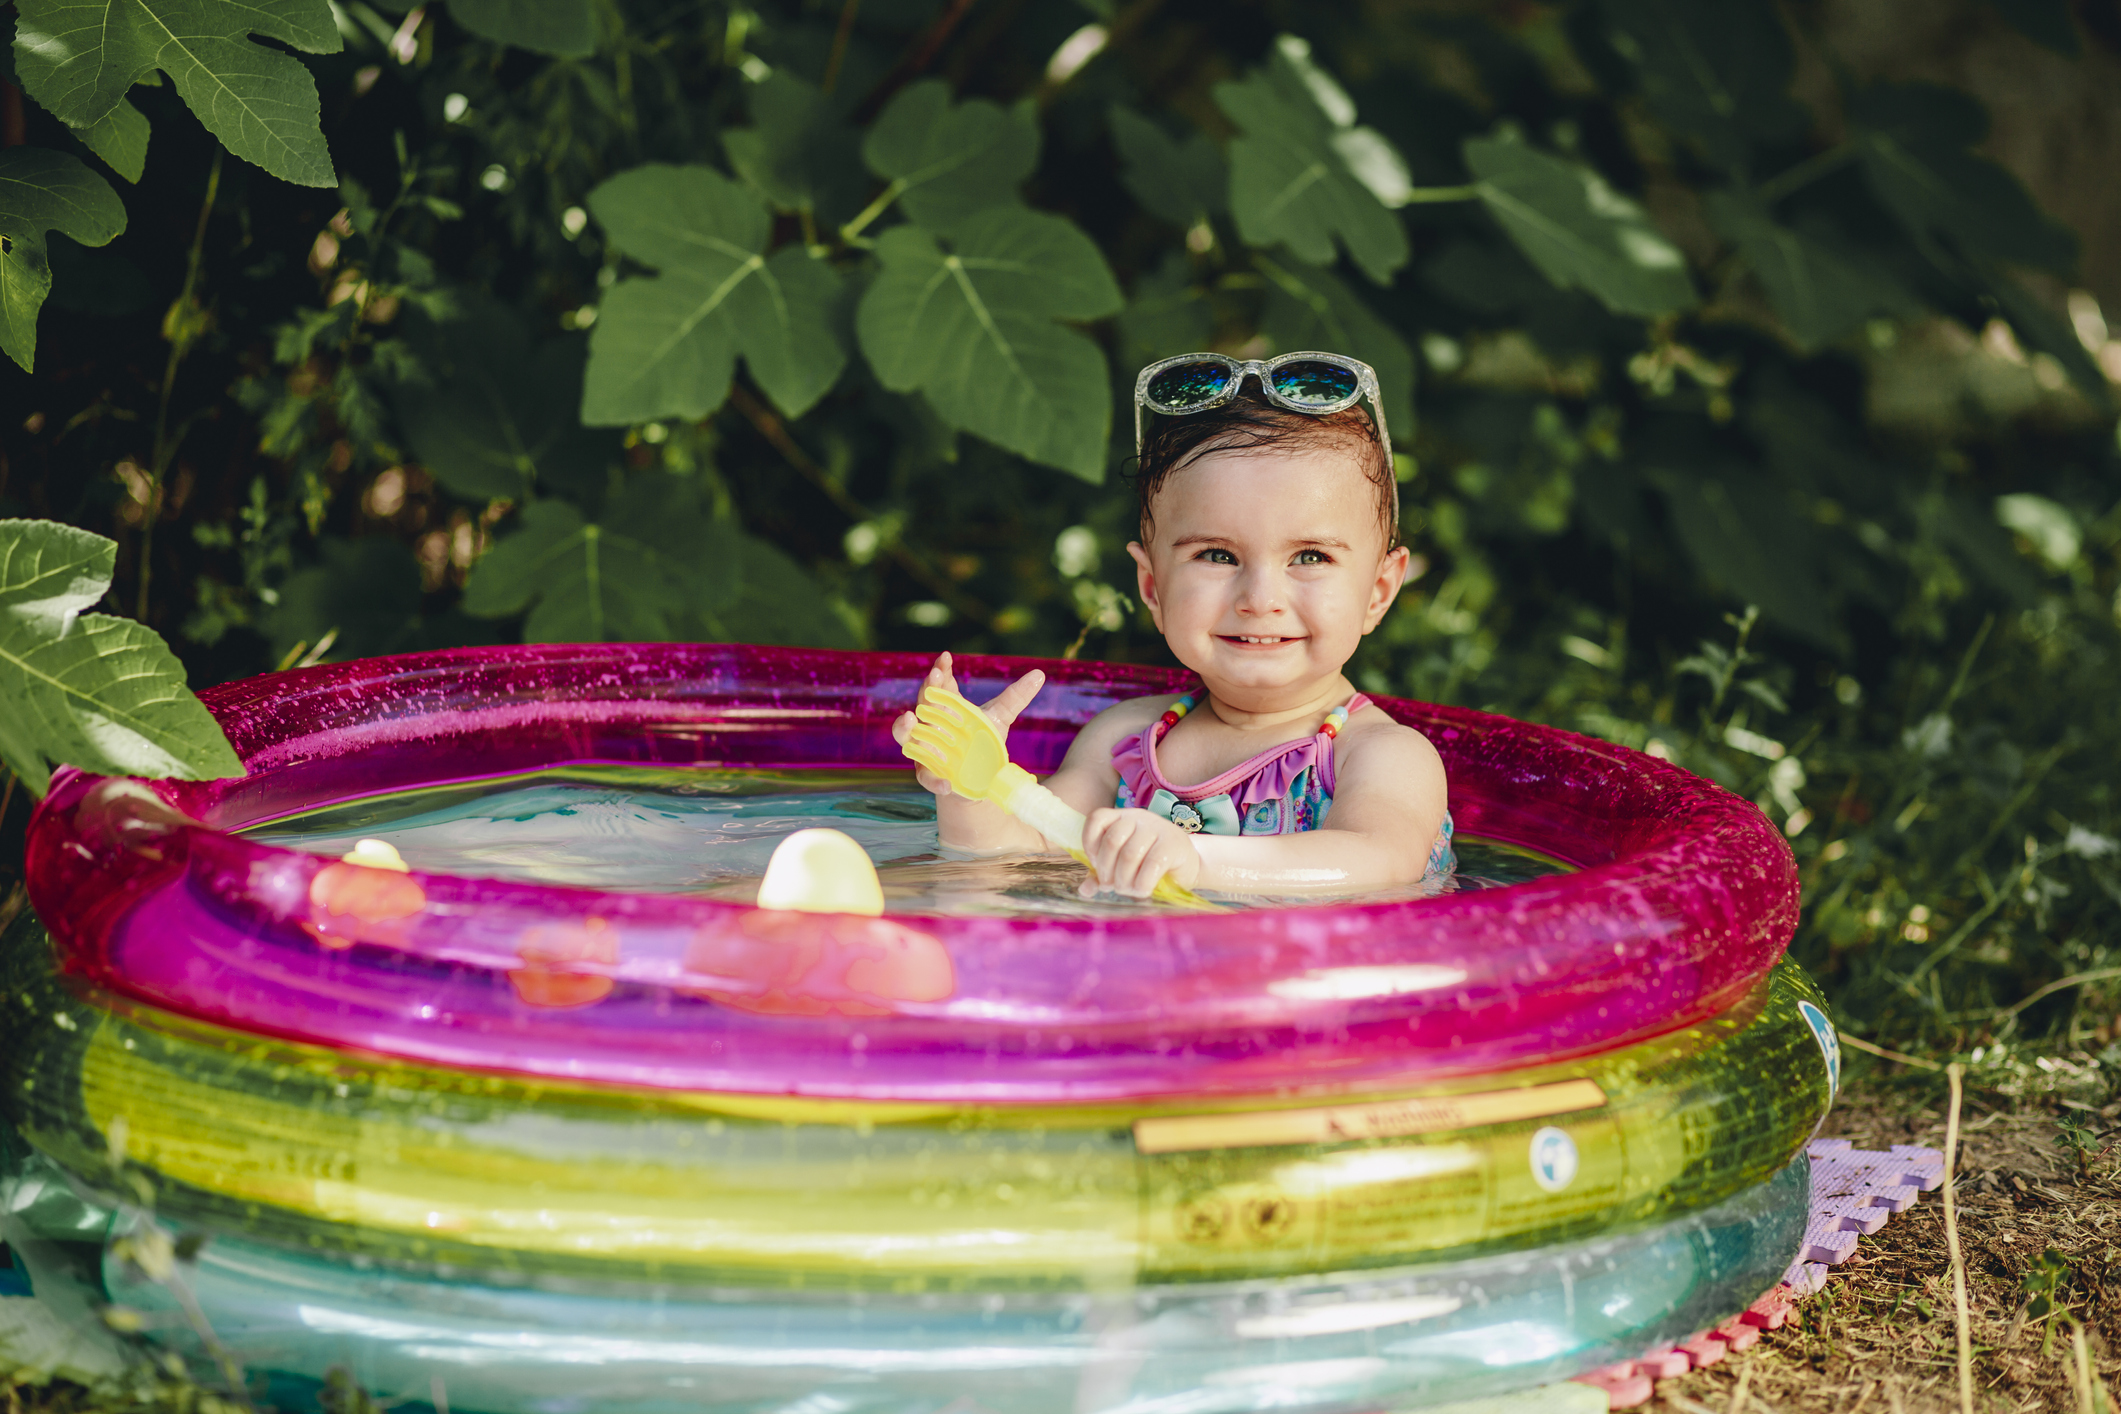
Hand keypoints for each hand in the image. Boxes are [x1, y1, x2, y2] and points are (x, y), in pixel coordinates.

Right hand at [890, 651, 1045, 796]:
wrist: (980, 778)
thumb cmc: (984, 742)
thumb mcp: (1000, 718)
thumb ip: (1016, 697)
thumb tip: (1039, 675)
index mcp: (947, 707)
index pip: (941, 684)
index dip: (941, 670)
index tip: (946, 657)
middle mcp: (931, 724)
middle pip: (923, 704)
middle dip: (926, 690)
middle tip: (934, 677)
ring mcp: (925, 748)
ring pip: (906, 736)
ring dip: (904, 728)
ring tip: (908, 720)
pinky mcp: (929, 774)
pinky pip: (926, 775)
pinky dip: (934, 779)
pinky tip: (946, 782)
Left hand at [1082, 807, 1200, 897]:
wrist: (1187, 866)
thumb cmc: (1150, 865)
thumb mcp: (1122, 867)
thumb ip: (1102, 875)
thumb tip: (1085, 890)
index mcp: (1122, 817)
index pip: (1097, 819)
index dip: (1090, 844)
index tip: (1096, 865)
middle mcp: (1138, 817)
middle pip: (1112, 840)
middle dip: (1106, 870)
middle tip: (1112, 885)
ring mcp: (1157, 828)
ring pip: (1130, 854)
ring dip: (1124, 879)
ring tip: (1128, 889)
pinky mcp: (1173, 843)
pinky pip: (1152, 864)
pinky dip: (1142, 883)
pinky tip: (1142, 890)